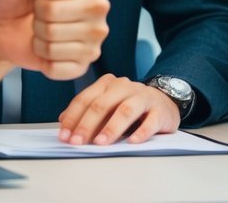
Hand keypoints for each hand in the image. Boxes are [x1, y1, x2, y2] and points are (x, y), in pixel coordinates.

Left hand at [0, 0, 108, 78]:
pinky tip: (43, 50)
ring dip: (38, 38)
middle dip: (36, 15)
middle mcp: (100, 9)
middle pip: (56, 16)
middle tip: (35, 11)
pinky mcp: (84, 64)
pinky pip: (61, 66)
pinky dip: (44, 60)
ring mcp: (95, 38)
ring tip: (38, 28)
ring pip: (57, 42)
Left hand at [57, 74, 180, 145]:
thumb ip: (86, 112)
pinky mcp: (160, 111)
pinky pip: (150, 121)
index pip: (86, 99)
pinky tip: (132, 142)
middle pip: (102, 104)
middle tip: (77, 142)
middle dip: (87, 125)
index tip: (64, 136)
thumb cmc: (130, 106)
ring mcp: (144, 97)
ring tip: (100, 143)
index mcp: (108, 84)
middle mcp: (125, 87)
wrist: (164, 101)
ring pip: (125, 110)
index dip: (72, 118)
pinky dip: (141, 132)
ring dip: (111, 128)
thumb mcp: (107, 105)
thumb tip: (63, 122)